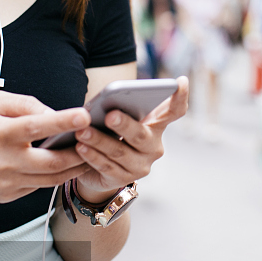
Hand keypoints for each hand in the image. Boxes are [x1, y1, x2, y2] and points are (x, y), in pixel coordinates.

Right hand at [0, 91, 91, 202]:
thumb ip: (25, 104)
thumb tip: (54, 114)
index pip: (35, 127)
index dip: (62, 122)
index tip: (84, 115)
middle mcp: (2, 162)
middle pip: (50, 162)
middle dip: (79, 153)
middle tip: (99, 141)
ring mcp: (5, 183)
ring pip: (50, 179)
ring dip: (74, 168)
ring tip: (92, 155)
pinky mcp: (7, 196)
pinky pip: (38, 186)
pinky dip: (55, 176)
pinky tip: (68, 166)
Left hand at [71, 77, 189, 203]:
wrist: (99, 167)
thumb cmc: (111, 132)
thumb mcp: (119, 117)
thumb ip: (119, 107)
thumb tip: (106, 99)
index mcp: (156, 124)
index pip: (174, 110)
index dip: (179, 97)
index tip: (180, 81)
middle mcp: (154, 146)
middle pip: (141, 134)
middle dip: (125, 124)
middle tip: (110, 115)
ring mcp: (141, 165)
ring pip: (119, 152)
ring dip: (99, 141)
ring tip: (83, 131)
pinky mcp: (124, 179)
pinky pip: (107, 167)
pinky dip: (93, 156)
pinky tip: (81, 148)